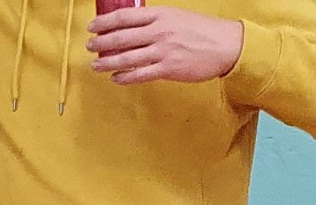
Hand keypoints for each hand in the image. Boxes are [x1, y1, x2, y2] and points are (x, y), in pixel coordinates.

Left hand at [88, 7, 244, 85]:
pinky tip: (116, 78)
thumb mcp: (177, 17)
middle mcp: (159, 31)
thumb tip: (131, 27)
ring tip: (95, 65)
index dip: (105, 22)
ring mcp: (162, 51)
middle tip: (89, 46)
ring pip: (126, 58)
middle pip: (121, 37)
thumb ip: (155, 21)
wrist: (226, 46)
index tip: (92, 26)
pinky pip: (139, 74)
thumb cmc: (202, 31)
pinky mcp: (168, 69)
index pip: (125, 17)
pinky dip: (124, 77)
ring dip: (107, 62)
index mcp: (161, 15)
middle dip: (101, 42)